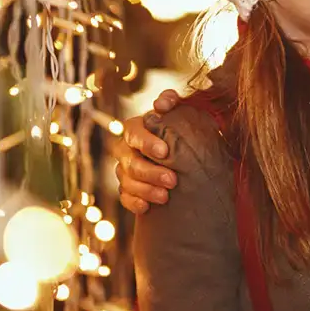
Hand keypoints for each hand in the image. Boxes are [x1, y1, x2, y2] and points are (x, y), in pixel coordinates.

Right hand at [112, 90, 181, 214]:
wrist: (185, 158)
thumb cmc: (181, 132)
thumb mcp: (181, 114)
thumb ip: (172, 102)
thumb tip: (163, 103)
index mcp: (136, 129)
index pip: (134, 133)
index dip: (146, 142)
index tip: (165, 151)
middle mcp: (126, 149)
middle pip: (130, 162)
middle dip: (150, 172)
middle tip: (173, 180)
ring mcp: (124, 171)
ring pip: (126, 182)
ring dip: (145, 190)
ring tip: (165, 196)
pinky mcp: (128, 190)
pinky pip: (124, 198)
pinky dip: (134, 203)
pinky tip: (147, 208)